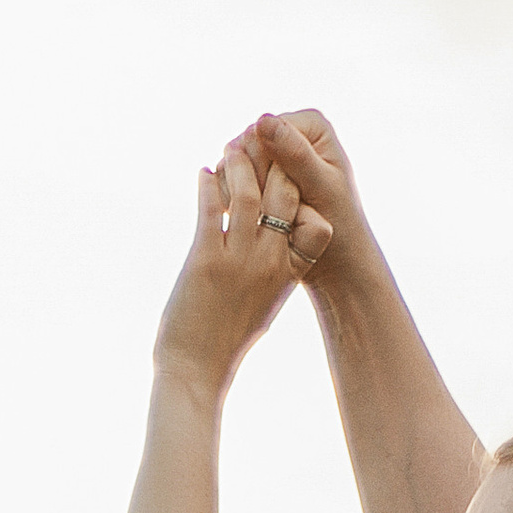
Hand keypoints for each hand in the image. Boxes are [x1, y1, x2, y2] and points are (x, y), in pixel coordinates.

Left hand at [150, 139, 331, 402]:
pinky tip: (203, 174)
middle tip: (259, 142)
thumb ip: (274, 271)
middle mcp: (269, 264)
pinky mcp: (206, 261)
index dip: (305, 191)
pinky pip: (210, 208)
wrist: (197, 370)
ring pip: (248, 193)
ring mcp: (239, 262)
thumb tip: (272, 246)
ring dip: (239, 165)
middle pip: (285, 196)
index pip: (315, 223)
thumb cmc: (227, 340)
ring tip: (230, 149)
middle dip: (275, 163)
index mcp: (287, 274)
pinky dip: (206, 185)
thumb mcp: (264, 304)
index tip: (292, 172)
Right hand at [237, 109, 379, 301]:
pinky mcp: (262, 176)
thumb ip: (294, 154)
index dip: (258, 164)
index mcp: (311, 126)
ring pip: (235, 163)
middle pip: (246, 145)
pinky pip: (233, 180)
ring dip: (236, 190)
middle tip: (258, 212)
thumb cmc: (340, 226)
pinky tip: (240, 219)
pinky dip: (233, 198)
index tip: (267, 198)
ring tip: (250, 219)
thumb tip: (262, 121)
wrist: (339, 260)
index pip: (263, 130)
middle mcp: (292, 133)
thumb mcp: (319, 188)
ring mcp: (275, 155)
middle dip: (247, 178)